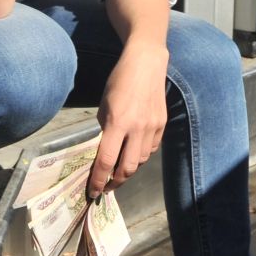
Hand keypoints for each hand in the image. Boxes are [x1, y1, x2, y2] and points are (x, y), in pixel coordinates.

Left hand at [91, 45, 168, 196]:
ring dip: (129, 169)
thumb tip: (105, 148)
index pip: (106, 160)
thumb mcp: (104, 104)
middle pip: (127, 167)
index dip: (98, 180)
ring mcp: (153, 127)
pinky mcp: (162, 124)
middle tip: (106, 187)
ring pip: (141, 160)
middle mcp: (137, 128)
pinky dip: (142, 155)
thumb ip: (105, 128)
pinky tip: (134, 153)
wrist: (147, 63)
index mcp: (118, 123)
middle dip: (115, 182)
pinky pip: (152, 148)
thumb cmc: (119, 80)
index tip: (93, 191)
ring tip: (119, 170)